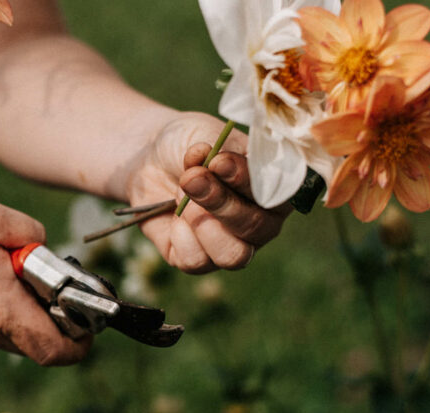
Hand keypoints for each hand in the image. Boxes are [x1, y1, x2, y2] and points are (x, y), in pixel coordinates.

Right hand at [0, 194, 90, 365]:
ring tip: (23, 273)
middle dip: (60, 322)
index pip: (56, 351)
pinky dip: (9, 309)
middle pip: (41, 346)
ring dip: (32, 313)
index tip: (87, 316)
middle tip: (58, 286)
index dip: (82, 342)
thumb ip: (33, 234)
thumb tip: (45, 250)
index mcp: (3, 309)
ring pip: (19, 336)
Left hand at [127, 113, 290, 273]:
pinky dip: (180, 236)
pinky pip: (196, 261)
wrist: (150, 158)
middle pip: (256, 228)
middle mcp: (262, 223)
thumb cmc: (188, 143)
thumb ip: (219, 148)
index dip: (249, 182)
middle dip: (220, 201)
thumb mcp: (205, 134)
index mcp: (276, 189)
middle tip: (192, 177)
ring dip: (203, 223)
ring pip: (233, 255)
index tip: (219, 162)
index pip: (279, 194)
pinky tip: (172, 215)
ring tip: (182, 196)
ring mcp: (233, 246)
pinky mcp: (199, 261)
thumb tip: (217, 160)